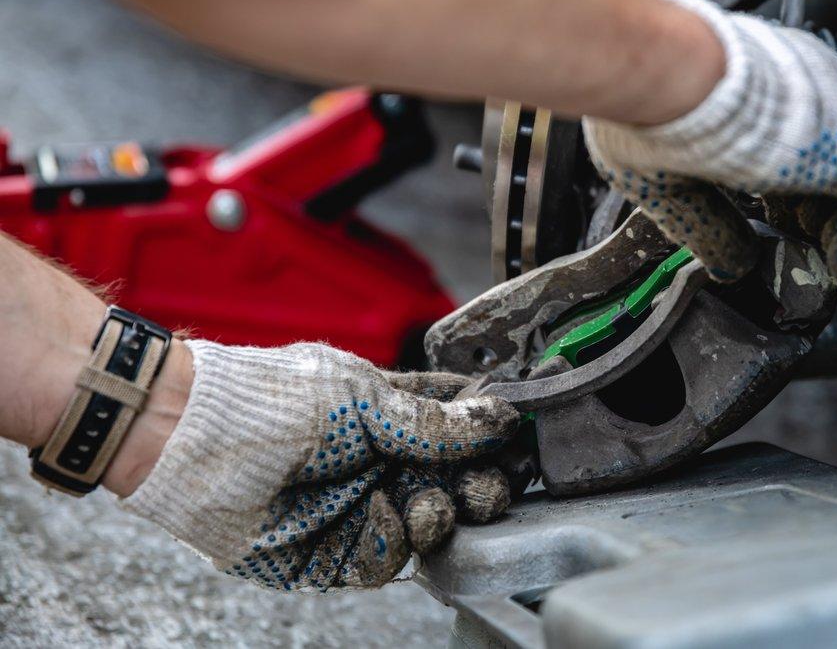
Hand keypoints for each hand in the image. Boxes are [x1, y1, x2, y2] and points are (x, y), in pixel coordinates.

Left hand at [122, 341, 518, 589]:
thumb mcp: (363, 399)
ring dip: (442, 517)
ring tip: (436, 506)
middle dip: (480, 489)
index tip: (521, 444)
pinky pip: (381, 560)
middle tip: (491, 488)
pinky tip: (393, 518)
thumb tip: (501, 418)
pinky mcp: (329, 554)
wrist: (193, 440)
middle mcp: (380, 464)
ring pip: (425, 527)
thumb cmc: (272, 400)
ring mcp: (356, 509)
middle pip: (453, 486)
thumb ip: (434, 421)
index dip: (492, 439)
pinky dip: (394, 544)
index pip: (458, 429)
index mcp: (392, 416)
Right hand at [584, 0, 836, 286]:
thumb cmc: (655, 107)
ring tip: (827, 257)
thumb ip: (711, 222)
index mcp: (767, 71)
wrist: (678, 78)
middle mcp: (815, 79)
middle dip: (829, 200)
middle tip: (803, 240)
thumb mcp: (671, 175)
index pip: (807, 125)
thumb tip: (732, 265)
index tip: (779, 218)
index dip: (798, 180)